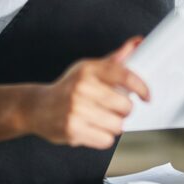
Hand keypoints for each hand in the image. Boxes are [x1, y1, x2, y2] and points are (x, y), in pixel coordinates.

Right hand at [28, 37, 149, 149]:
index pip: (125, 75)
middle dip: (124, 110)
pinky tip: (92, 129)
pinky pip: (106, 140)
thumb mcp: (89, 69)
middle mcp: (82, 88)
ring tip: (101, 119)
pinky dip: (103, 137)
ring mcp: (76, 110)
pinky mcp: (73, 130)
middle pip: (125, 106)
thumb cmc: (68, 88)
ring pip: (117, 125)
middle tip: (114, 108)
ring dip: (114, 125)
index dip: (141, 87)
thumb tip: (138, 43)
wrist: (36, 107)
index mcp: (88, 69)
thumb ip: (116, 59)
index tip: (146, 96)